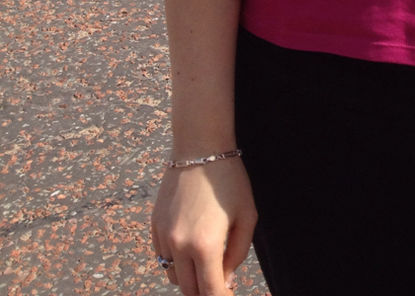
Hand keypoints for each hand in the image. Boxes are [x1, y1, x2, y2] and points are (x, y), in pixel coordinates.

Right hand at [151, 159, 256, 294]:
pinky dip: (176, 261)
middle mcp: (179, 245)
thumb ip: (238, 252)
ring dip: (189, 277)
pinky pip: (163, 257)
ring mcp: (164, 236)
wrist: (199, 146)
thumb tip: (226, 281)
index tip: (229, 295)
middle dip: (205, 291)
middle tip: (219, 283)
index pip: (210, 291)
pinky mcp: (154, 226)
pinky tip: (191, 247)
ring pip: (173, 275)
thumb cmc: (229, 179)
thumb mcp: (246, 215)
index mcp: (205, 245)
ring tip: (206, 264)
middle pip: (189, 289)